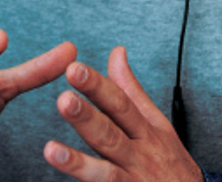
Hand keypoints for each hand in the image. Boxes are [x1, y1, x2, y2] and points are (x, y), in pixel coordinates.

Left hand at [44, 46, 200, 181]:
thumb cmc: (170, 163)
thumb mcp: (157, 125)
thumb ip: (131, 90)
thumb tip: (116, 51)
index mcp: (145, 132)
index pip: (120, 104)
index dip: (98, 87)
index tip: (74, 68)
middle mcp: (140, 157)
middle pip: (110, 135)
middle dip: (87, 118)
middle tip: (63, 100)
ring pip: (105, 174)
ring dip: (78, 163)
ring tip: (51, 151)